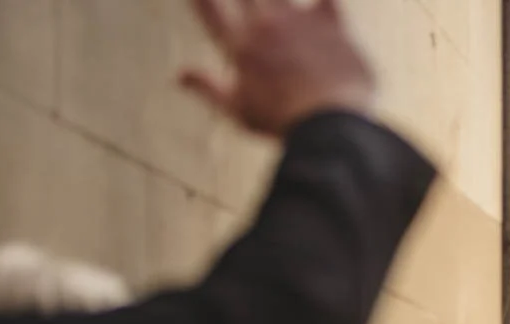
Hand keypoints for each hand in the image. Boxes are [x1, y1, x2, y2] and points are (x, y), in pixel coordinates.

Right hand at [183, 0, 374, 135]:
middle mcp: (265, 26)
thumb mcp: (237, 110)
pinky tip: (319, 1)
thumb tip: (179, 75)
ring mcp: (298, 21)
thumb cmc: (280, 123)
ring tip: (270, 4)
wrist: (329, 126)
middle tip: (245, 5)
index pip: (209, 10)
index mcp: (240, 47)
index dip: (201, 1)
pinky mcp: (331, 23)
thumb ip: (207, 88)